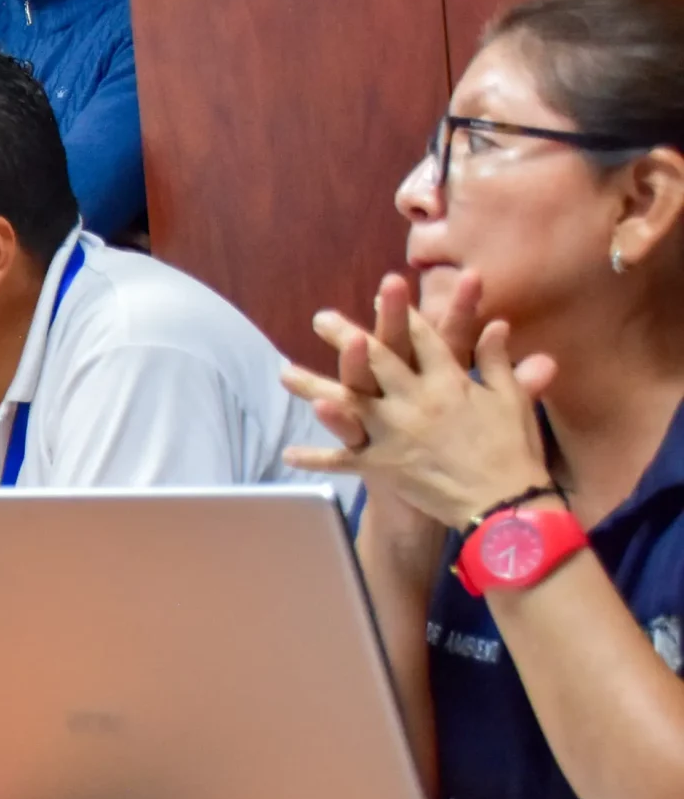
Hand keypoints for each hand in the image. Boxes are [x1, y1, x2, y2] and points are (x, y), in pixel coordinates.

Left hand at [282, 298, 558, 529]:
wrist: (506, 504)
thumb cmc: (514, 451)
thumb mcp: (512, 400)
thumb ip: (498, 361)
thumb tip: (497, 325)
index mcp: (449, 381)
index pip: (421, 339)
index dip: (401, 315)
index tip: (379, 294)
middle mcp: (416, 400)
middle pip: (375, 360)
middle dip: (345, 336)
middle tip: (320, 319)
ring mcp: (395, 431)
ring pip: (347, 403)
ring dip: (313, 387)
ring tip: (284, 373)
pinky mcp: (384, 464)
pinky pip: (343, 460)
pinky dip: (315, 459)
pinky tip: (289, 454)